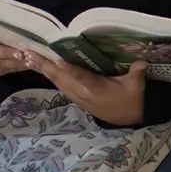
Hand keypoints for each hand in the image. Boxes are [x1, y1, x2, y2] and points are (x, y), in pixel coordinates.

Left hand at [23, 51, 146, 125]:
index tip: (57, 62)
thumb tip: (141, 60)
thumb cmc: (133, 99)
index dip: (70, 71)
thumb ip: (137, 71)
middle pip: (61, 79)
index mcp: (98, 90)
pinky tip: (42, 67)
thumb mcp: (137, 85)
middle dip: (45, 66)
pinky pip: (60, 85)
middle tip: (29, 53)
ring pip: (57, 82)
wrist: (129, 119)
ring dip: (43, 70)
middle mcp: (84, 94)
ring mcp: (78, 97)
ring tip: (29, 57)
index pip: (82, 79)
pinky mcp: (77, 98)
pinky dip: (50, 75)